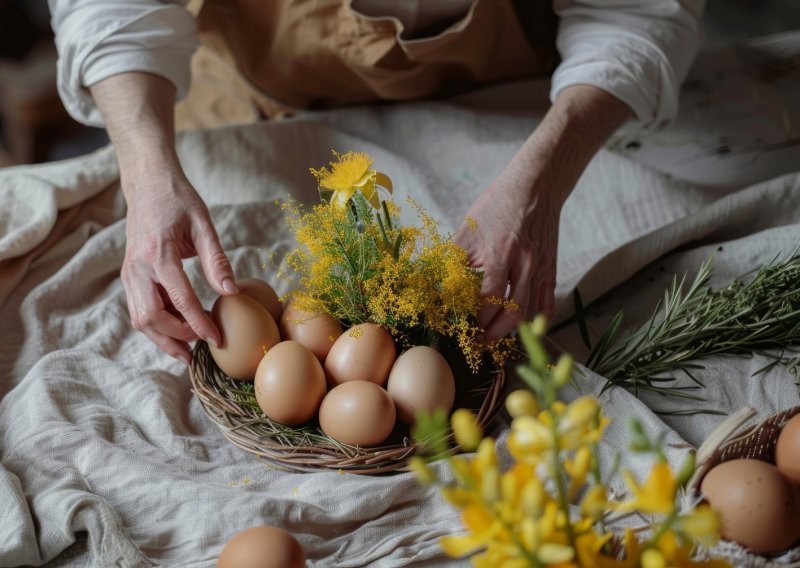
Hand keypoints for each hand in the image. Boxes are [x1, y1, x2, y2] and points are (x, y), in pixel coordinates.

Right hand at [121, 163, 236, 363]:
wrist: (147, 184)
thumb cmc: (178, 200)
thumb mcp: (203, 224)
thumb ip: (217, 260)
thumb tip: (232, 293)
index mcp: (158, 254)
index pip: (180, 300)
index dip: (199, 324)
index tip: (216, 339)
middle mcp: (137, 268)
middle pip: (152, 318)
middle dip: (178, 337)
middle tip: (204, 343)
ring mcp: (129, 273)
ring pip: (140, 319)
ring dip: (164, 338)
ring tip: (189, 350)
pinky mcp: (129, 276)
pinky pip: (139, 309)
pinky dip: (157, 325)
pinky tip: (178, 330)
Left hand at [454, 161, 562, 340]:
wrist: (536, 187)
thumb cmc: (497, 206)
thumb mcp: (469, 229)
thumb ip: (452, 258)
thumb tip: (433, 282)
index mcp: (499, 254)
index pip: (487, 299)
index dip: (475, 319)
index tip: (462, 328)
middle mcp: (523, 265)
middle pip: (511, 313)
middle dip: (493, 334)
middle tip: (478, 343)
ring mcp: (539, 270)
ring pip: (530, 313)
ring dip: (512, 332)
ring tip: (495, 339)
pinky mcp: (551, 270)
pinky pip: (548, 304)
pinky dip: (538, 322)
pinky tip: (525, 330)